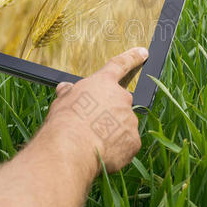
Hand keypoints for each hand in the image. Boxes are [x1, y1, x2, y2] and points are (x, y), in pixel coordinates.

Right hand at [46, 47, 147, 173]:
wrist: (72, 147)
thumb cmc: (64, 121)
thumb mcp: (62, 101)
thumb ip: (69, 93)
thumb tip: (66, 88)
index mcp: (103, 83)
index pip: (120, 65)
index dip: (132, 58)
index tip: (143, 52)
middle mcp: (121, 98)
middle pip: (120, 104)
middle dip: (109, 114)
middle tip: (92, 127)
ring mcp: (130, 120)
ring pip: (123, 126)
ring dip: (112, 134)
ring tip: (92, 144)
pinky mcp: (133, 141)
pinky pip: (126, 145)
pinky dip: (117, 150)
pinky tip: (102, 154)